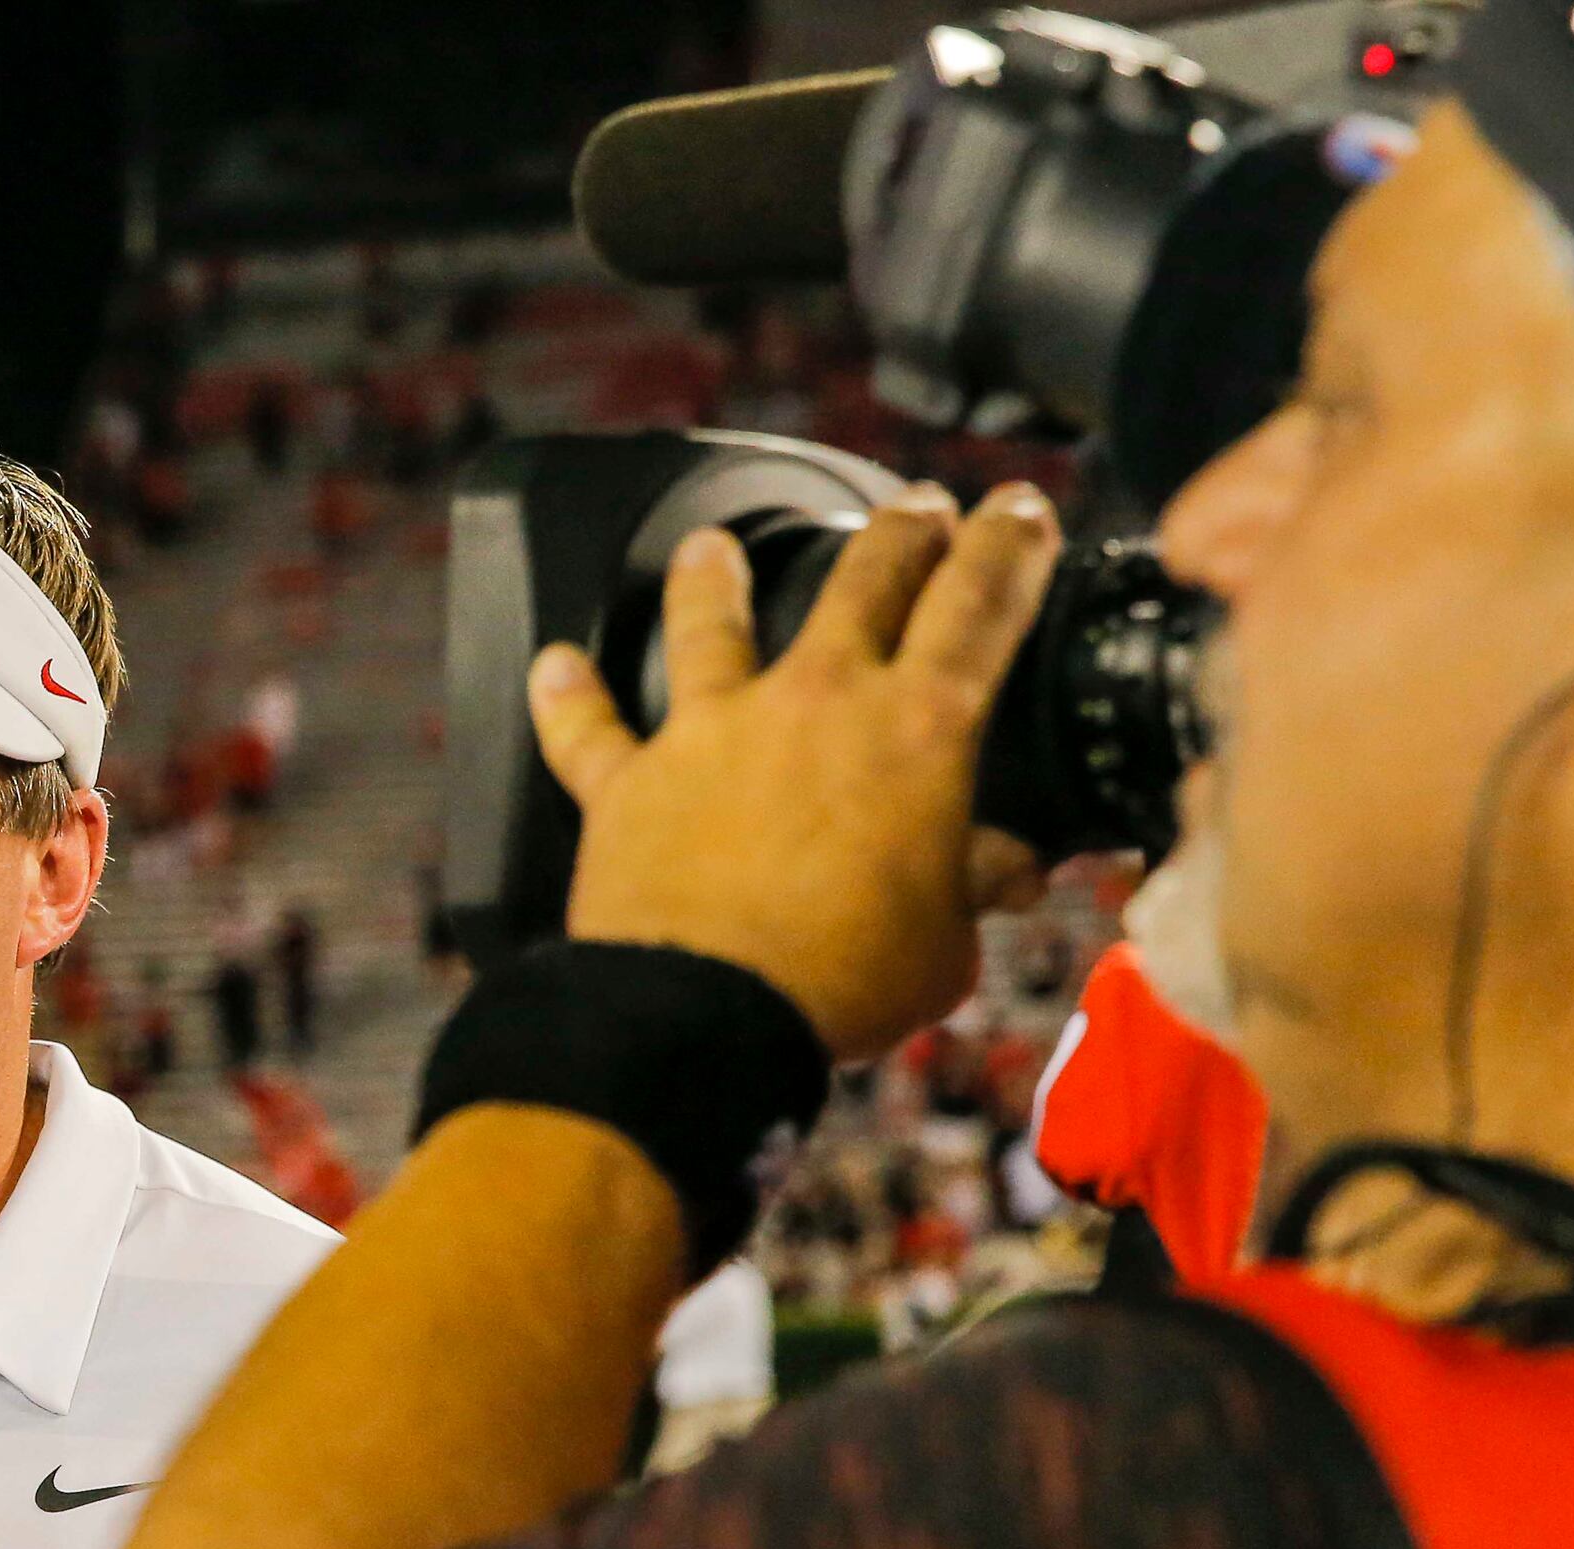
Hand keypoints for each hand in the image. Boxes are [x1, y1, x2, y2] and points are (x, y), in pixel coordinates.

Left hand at [533, 480, 1065, 1062]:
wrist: (707, 1014)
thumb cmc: (840, 982)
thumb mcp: (945, 943)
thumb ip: (974, 888)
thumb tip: (1011, 870)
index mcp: (918, 730)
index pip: (981, 604)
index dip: (1010, 545)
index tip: (1020, 510)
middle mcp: (815, 702)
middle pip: (865, 580)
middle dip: (902, 532)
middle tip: (919, 508)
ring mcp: (714, 732)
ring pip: (709, 622)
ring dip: (711, 578)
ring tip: (711, 546)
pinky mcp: (628, 782)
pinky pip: (588, 728)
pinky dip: (568, 696)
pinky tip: (553, 666)